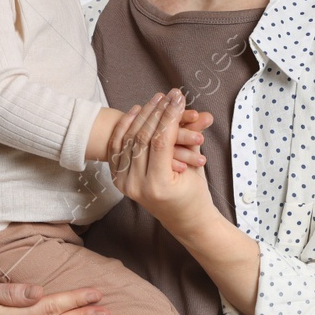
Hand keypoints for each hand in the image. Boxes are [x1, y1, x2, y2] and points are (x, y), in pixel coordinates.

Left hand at [108, 89, 219, 237]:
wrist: (183, 219)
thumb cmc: (194, 194)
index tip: (179, 98)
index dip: (170, 116)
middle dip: (157, 112)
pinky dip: (125, 127)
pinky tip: (136, 111)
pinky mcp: (119, 179)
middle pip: (143, 137)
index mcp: (158, 185)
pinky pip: (117, 148)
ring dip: (142, 115)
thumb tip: (198, 110)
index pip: (161, 140)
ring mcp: (124, 183)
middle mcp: (137, 185)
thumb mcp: (196, 166)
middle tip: (170, 95)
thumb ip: (193, 138)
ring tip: (156, 99)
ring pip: (129, 140)